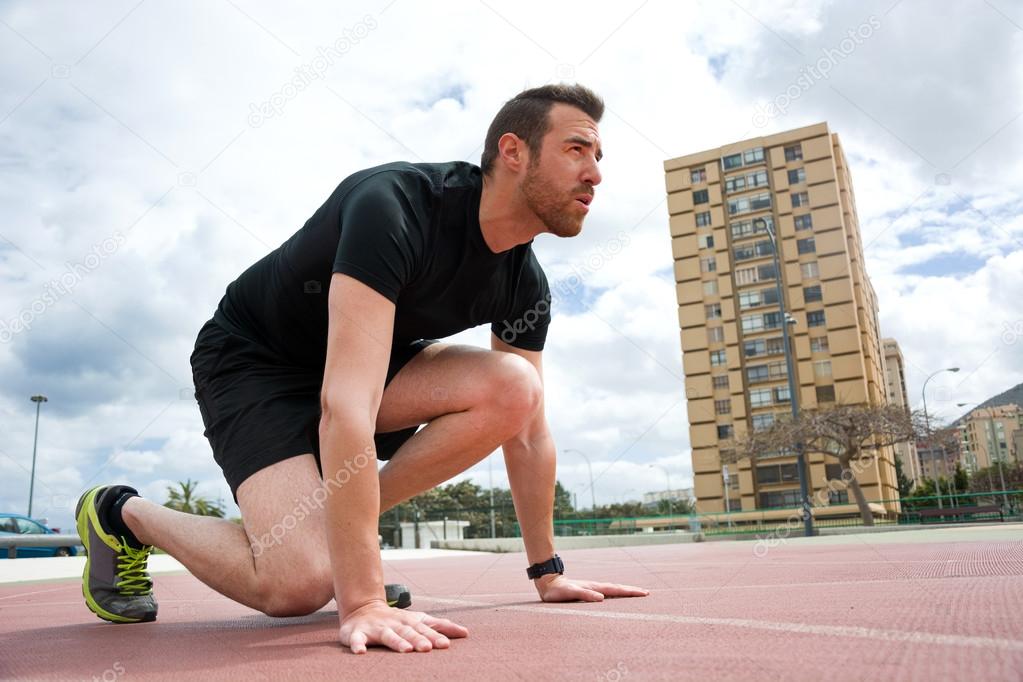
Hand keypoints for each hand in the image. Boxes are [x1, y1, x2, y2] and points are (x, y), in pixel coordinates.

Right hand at [339, 600, 468, 653]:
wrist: (362, 609)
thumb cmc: (397, 620)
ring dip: (396, 642)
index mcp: (409, 621)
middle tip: (428, 648)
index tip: (446, 644)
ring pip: (387, 635)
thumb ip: (440, 626)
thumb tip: (466, 633)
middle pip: (408, 632)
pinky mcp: (357, 633)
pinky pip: (356, 639)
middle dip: (418, 639)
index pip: (424, 629)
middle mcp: (394, 624)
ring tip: (405, 650)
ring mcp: (376, 628)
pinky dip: (357, 645)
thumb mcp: (418, 620)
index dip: (434, 636)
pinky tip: (361, 652)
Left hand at [533, 575, 649, 601]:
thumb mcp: (571, 593)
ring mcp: (592, 588)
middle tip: (646, 593)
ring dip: (625, 591)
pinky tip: (616, 596)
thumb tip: (601, 598)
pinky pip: (606, 592)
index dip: (630, 592)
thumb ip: (585, 595)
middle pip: (617, 588)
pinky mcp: (588, 590)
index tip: (643, 593)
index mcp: (594, 587)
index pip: (616, 590)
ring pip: (612, 589)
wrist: (548, 583)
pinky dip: (615, 593)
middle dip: (632, 591)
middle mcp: (595, 587)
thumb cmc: (558, 591)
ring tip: (636, 593)